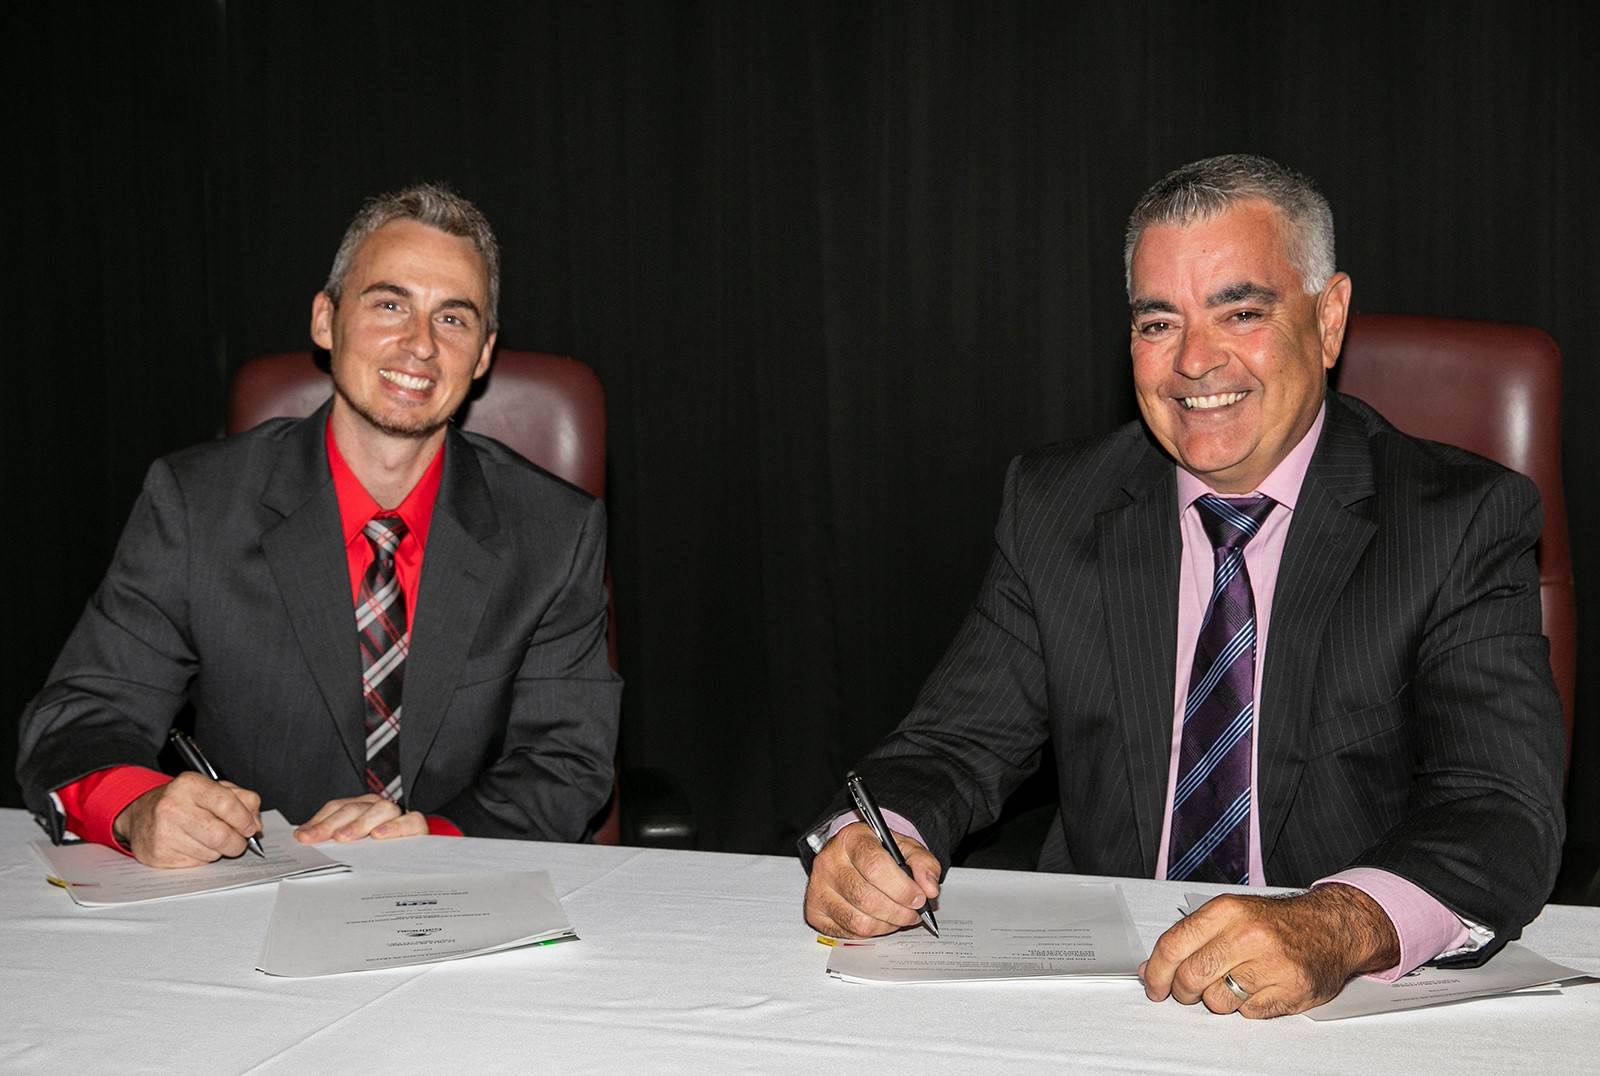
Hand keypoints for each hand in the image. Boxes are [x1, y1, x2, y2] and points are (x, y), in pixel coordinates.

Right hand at [113, 772, 262, 867]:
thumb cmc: (182, 801)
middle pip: (222, 835)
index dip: (245, 819)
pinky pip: (197, 864)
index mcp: (189, 784)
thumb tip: (255, 823)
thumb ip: (241, 800)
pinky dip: (203, 857)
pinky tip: (193, 845)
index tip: (251, 827)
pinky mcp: (159, 855)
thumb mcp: (212, 788)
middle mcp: (172, 807)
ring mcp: (163, 832)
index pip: (227, 804)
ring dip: (219, 850)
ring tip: (209, 838)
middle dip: (237, 842)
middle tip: (238, 841)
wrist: (140, 815)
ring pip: (212, 852)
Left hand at [293, 795, 428, 843]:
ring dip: (361, 823)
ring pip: (381, 809)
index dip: (319, 821)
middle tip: (317, 838)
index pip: (337, 808)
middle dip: (332, 823)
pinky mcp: (416, 825)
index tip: (303, 836)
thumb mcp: (354, 844)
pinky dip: (394, 827)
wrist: (416, 853)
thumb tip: (303, 838)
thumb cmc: (380, 849)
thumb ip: (332, 840)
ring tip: (345, 837)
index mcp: (361, 807)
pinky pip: (409, 820)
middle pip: (354, 808)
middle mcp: (377, 807)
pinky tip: (379, 835)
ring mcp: (397, 814)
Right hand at [804, 821, 940, 937]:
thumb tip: (929, 888)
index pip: (875, 866)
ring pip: (858, 920)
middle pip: (866, 897)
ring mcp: (818, 887)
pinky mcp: (814, 910)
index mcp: (851, 838)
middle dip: (898, 912)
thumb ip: (923, 864)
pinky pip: (847, 932)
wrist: (852, 857)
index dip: (901, 887)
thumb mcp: (906, 848)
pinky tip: (880, 921)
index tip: (919, 898)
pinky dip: (870, 933)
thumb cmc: (880, 853)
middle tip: (914, 913)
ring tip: (900, 918)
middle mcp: (829, 861)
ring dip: (887, 925)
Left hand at [1138, 884, 1400, 1017]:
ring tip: (1232, 983)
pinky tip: (1258, 988)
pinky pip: (1247, 1013)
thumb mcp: (1230, 915)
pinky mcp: (1290, 991)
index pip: (1173, 945)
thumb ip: (1189, 938)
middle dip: (1182, 991)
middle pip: (1191, 977)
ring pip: (1217, 1001)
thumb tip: (1152, 968)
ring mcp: (1271, 965)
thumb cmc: (1276, 923)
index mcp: (1227, 911)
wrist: (1331, 928)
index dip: (1157, 972)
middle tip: (1186, 991)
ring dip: (1217, 1000)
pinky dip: (1246, 1006)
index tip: (1153, 985)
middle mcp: (1248, 935)